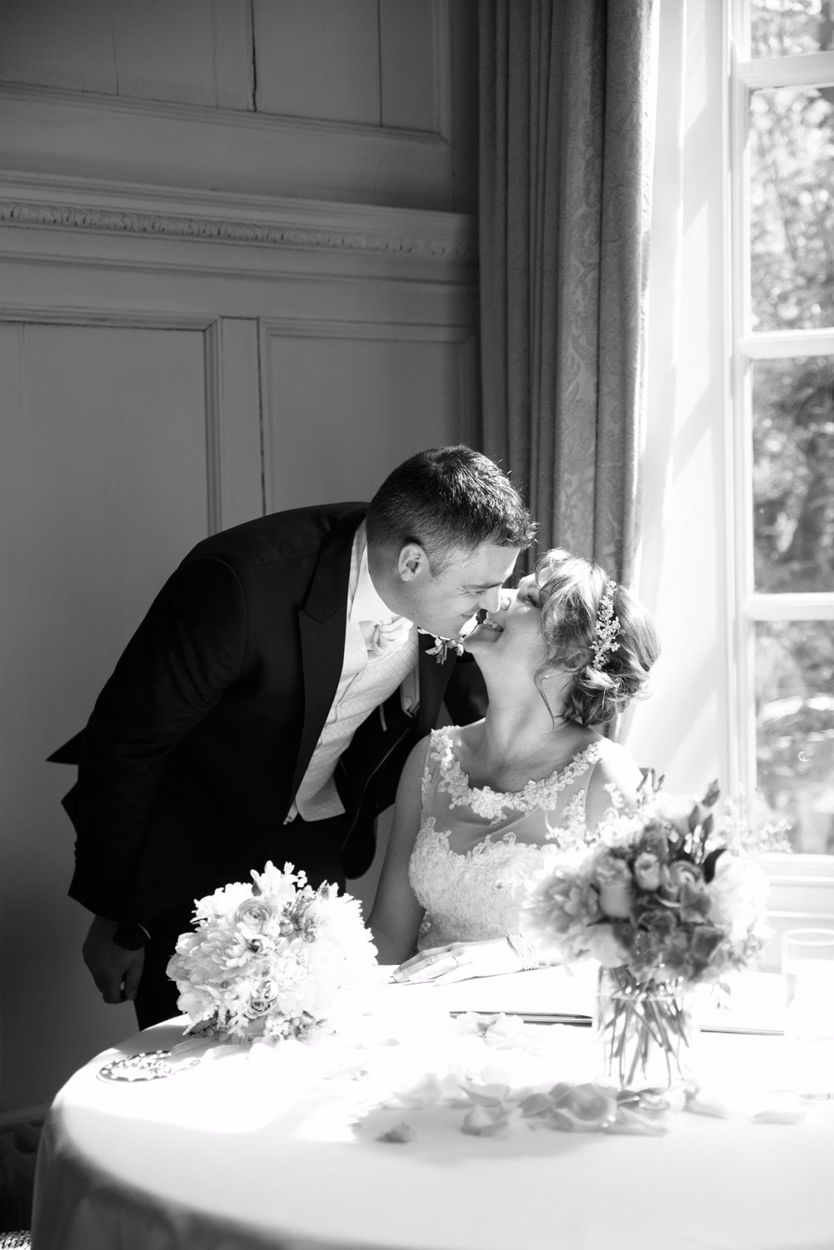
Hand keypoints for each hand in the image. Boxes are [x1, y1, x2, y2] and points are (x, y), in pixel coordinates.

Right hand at [82, 916, 144, 1004]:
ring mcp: (89, 959)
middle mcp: (94, 969)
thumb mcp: (138, 961)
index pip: (110, 998)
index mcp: (108, 975)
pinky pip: (92, 962)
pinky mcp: (86, 949)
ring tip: (119, 956)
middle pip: (103, 987)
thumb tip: (130, 996)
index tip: (129, 989)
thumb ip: (134, 981)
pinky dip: (100, 962)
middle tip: (126, 970)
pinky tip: (110, 949)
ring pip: (97, 974)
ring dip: (106, 972)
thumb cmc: (131, 937)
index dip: (120, 997)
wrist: (119, 914)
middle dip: (114, 984)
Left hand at [391, 938, 523, 983]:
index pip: (425, 955)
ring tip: (410, 981)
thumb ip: (452, 961)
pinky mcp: (478, 966)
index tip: (396, 972)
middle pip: (428, 960)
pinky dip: (448, 978)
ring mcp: (466, 958)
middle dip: (410, 970)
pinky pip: (460, 973)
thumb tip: (434, 972)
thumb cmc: (488, 954)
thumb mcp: (466, 955)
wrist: (513, 949)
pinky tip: (438, 984)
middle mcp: (456, 950)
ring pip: (440, 966)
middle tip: (396, 979)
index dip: (410, 963)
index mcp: (452, 948)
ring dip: (424, 974)